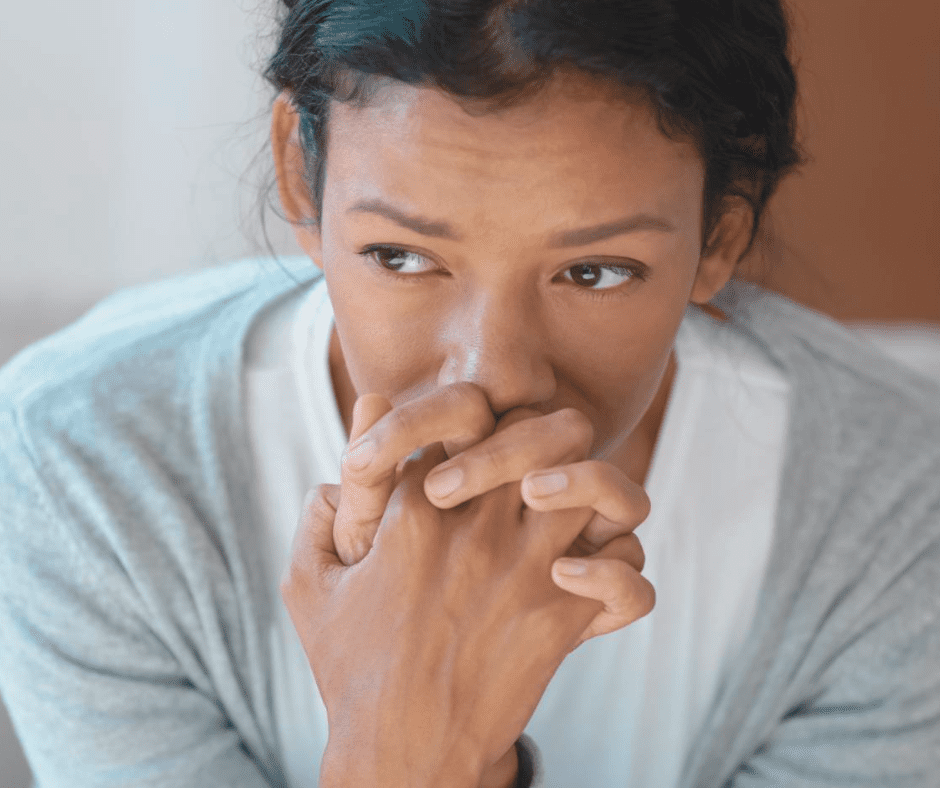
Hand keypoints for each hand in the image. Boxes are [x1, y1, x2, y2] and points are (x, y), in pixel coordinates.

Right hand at [283, 433, 653, 787]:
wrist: (401, 753)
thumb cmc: (352, 667)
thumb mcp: (310, 588)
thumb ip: (317, 519)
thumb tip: (336, 475)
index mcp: (416, 506)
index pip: (465, 413)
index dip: (474, 418)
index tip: (470, 448)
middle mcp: (479, 527)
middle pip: (546, 428)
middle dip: (544, 433)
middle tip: (531, 463)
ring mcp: (529, 570)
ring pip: (599, 486)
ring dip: (592, 490)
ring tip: (564, 514)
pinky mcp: (563, 618)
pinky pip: (627, 572)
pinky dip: (618, 570)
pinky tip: (579, 578)